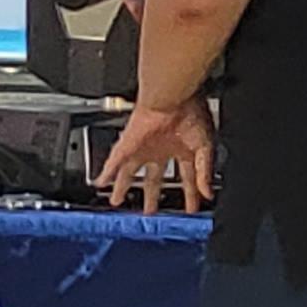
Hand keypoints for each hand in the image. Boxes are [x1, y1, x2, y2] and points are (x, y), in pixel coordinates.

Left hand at [95, 97, 215, 212]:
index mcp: (181, 149)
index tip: (191, 207)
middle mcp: (161, 149)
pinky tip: (100, 182)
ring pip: (129, 172)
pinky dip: (106, 173)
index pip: (185, 178)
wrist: (173, 96)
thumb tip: (206, 191)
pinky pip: (113, 162)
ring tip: (116, 200)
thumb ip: (204, 171)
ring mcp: (143, 148)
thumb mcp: (204, 147)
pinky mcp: (129, 144)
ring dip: (122, 187)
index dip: (189, 194)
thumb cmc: (191, 111)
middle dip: (150, 195)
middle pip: (152, 178)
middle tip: (148, 210)